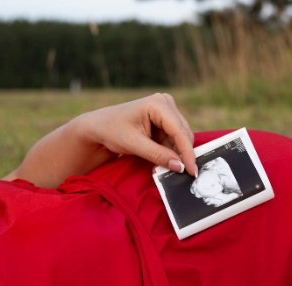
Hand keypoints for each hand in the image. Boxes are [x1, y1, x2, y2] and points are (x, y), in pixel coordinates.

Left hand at [78, 93, 196, 176]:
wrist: (99, 127)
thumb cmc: (112, 130)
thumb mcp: (134, 144)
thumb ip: (158, 155)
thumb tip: (180, 167)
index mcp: (158, 104)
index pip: (179, 131)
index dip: (187, 153)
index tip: (192, 171)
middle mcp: (166, 104)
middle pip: (184, 134)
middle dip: (182, 155)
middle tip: (180, 174)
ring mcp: (166, 111)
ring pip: (180, 139)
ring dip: (175, 155)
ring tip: (163, 168)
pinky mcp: (165, 121)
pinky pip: (174, 140)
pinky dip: (170, 153)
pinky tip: (162, 161)